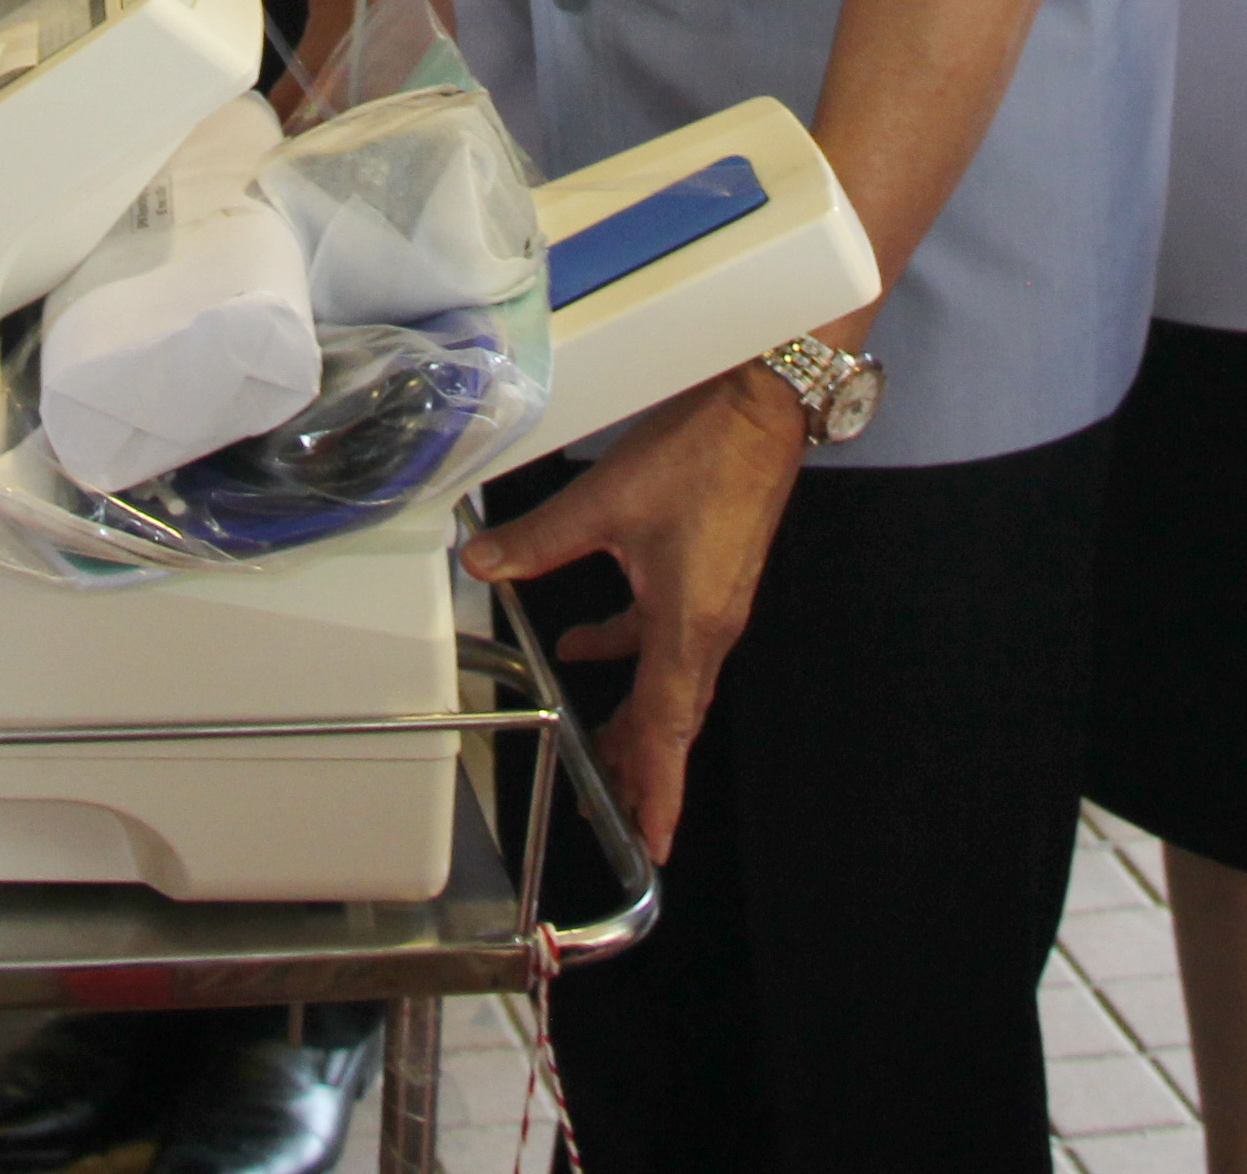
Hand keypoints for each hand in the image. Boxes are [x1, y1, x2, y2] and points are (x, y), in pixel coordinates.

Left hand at [463, 364, 807, 856]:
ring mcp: (714, 604)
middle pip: (670, 718)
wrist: (763, 406)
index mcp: (688, 625)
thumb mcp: (606, 502)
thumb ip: (539, 540)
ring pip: (669, 682)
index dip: (656, 789)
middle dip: (640, 767)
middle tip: (616, 813)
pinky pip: (668, 638)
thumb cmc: (704, 454)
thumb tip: (484, 562)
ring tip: (599, 744)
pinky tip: (587, 644)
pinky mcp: (710, 578)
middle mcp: (708, 627)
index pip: (666, 729)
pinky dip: (629, 653)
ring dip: (635, 716)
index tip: (654, 840)